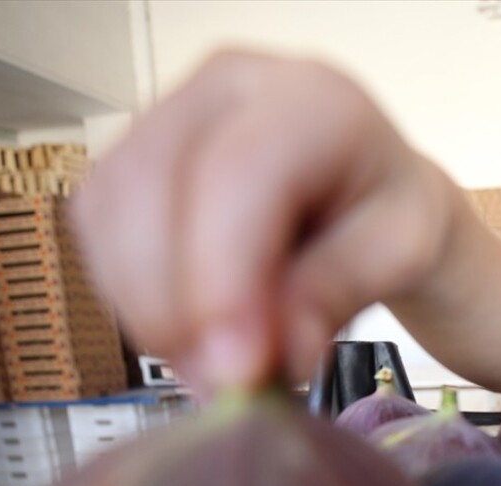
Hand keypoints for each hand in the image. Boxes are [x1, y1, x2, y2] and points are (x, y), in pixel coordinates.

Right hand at [71, 51, 451, 394]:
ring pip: (110, 212)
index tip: (237, 365)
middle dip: (175, 306)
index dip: (221, 278)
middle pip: (152, 187)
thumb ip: (338, 293)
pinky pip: (98, 231)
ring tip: (213, 364)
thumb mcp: (402, 254)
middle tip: (223, 383)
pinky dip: (131, 296)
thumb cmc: (387, 212)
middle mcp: (226, 88)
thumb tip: (276, 351)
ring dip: (147, 308)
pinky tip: (185, 330)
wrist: (367, 192)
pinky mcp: (131, 158)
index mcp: (308, 99)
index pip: (237, 174)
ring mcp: (167, 115)